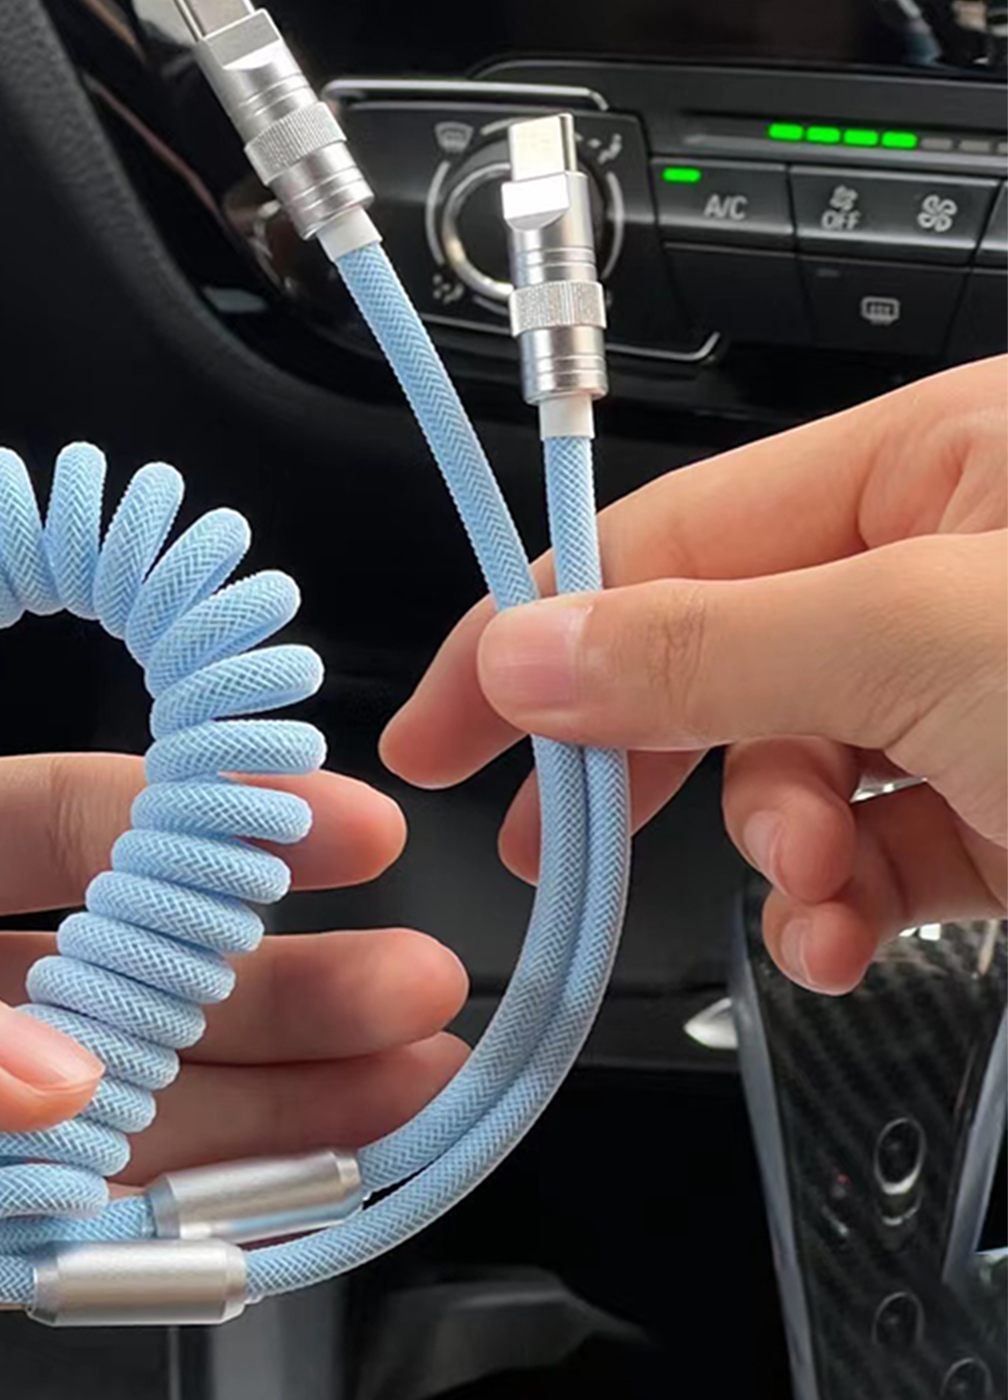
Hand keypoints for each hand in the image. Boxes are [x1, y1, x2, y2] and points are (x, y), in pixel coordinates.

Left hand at [0, 759, 466, 1356]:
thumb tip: (44, 1076)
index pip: (61, 833)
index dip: (197, 830)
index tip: (326, 827)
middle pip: (105, 990)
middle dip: (262, 986)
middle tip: (400, 990)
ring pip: (78, 1127)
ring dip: (231, 1115)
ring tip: (380, 1100)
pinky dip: (99, 1235)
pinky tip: (231, 1208)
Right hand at [383, 356, 1006, 994]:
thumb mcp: (930, 642)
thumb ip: (713, 645)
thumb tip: (531, 653)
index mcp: (944, 462)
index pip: (675, 533)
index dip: (541, 630)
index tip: (446, 724)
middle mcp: (952, 568)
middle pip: (719, 655)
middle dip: (643, 760)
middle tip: (551, 839)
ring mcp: (983, 698)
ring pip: (791, 770)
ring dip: (773, 852)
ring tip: (808, 888)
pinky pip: (869, 855)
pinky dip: (836, 907)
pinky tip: (842, 937)